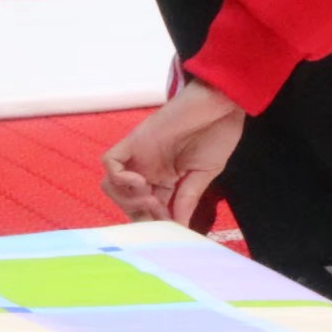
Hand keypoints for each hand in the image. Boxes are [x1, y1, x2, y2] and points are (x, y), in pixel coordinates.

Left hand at [101, 81, 246, 225]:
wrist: (221, 104)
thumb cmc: (218, 134)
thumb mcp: (204, 174)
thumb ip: (188, 198)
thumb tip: (180, 228)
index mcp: (165, 180)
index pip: (146, 210)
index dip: (154, 222)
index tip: (171, 227)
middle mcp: (147, 170)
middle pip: (126, 202)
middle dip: (140, 215)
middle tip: (161, 213)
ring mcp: (139, 156)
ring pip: (111, 185)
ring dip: (127, 200)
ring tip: (151, 199)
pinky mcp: (135, 141)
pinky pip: (110, 162)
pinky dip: (119, 177)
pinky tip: (141, 182)